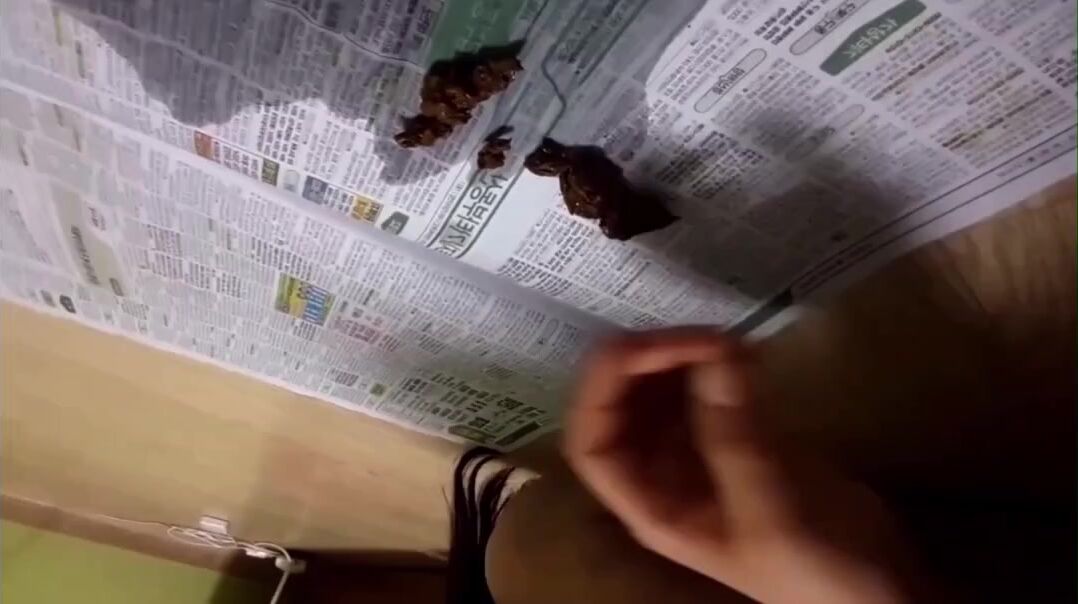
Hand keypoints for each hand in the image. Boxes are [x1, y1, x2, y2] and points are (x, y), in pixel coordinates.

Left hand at [563, 330, 926, 603]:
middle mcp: (662, 478)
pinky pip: (704, 391)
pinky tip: (741, 348)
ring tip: (722, 337)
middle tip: (699, 334)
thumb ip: (737, 437)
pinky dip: (713, 364)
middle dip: (644, 362)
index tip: (646, 348)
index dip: (603, 390)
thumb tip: (713, 352)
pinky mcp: (737, 438)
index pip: (592, 443)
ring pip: (658, 392)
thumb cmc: (818, 574)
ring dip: (677, 357)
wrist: (881, 593)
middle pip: (619, 407)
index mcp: (651, 507)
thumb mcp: (773, 512)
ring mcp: (698, 455)